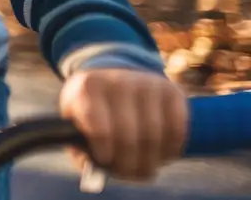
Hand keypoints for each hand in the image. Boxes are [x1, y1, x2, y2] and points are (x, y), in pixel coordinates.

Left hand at [59, 68, 188, 181]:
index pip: (99, 126)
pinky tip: (164, 155)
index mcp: (87, 88)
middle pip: (128, 135)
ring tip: (144, 168)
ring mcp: (147, 83)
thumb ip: (79, 147)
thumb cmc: (91, 108)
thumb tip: (94, 172)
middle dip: (129, 163)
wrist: (113, 77)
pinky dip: (172, 149)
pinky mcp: (171, 90)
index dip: (105, 151)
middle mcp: (118, 81)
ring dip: (151, 160)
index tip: (107, 161)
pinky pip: (177, 129)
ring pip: (153, 135)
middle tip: (129, 174)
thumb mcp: (74, 121)